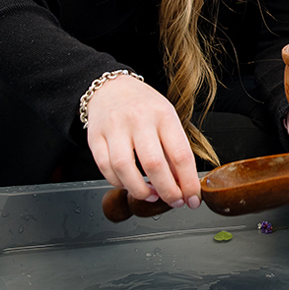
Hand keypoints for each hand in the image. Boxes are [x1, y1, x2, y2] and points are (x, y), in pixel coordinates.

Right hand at [84, 75, 200, 207]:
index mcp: (163, 115)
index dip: (188, 182)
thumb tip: (183, 184)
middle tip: (174, 201)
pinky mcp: (94, 137)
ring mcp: (114, 127)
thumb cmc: (144, 106)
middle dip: (167, 191)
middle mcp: (139, 119)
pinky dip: (118, 183)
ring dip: (140, 190)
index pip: (180, 154)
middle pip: (154, 164)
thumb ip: (174, 150)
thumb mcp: (167, 119)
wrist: (111, 88)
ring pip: (125, 168)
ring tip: (151, 196)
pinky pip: (105, 167)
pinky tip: (129, 185)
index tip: (193, 199)